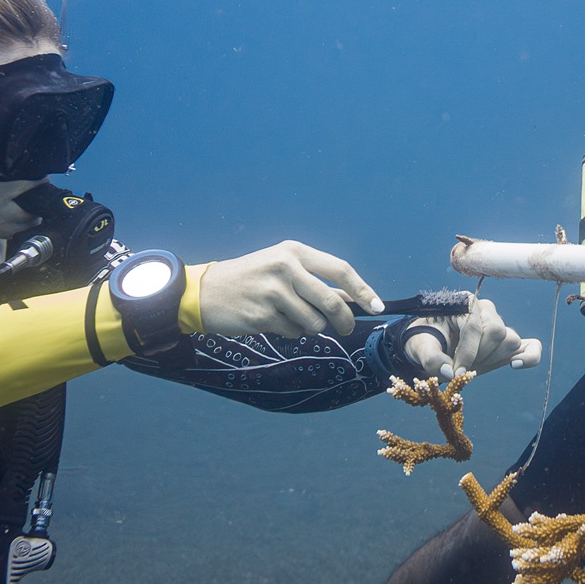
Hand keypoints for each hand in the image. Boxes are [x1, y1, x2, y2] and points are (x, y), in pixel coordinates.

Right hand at [197, 241, 382, 337]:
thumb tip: (354, 300)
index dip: (363, 290)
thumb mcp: (283, 267)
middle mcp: (286, 267)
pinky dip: (290, 332)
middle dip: (344, 320)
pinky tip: (272, 321)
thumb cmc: (252, 278)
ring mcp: (273, 291)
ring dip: (311, 327)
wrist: (207, 291)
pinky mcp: (263, 315)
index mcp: (295, 251)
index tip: (377, 306)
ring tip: (291, 317)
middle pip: (332, 301)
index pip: (340, 269)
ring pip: (314, 321)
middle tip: (346, 328)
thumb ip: (317, 280)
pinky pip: (293, 332)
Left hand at [399, 297, 539, 379]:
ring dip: (492, 359)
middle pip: (496, 330)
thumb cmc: (425, 339)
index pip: (474, 326)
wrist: (430, 344)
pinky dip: (530, 357)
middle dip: (479, 355)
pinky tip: (515, 365)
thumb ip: (431, 359)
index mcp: (464, 302)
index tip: (456, 372)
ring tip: (473, 366)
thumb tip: (450, 373)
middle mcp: (485, 309)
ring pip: (511, 340)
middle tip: (462, 367)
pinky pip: (531, 345)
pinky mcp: (507, 342)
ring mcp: (499, 325)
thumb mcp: (419, 347)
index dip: (466, 353)